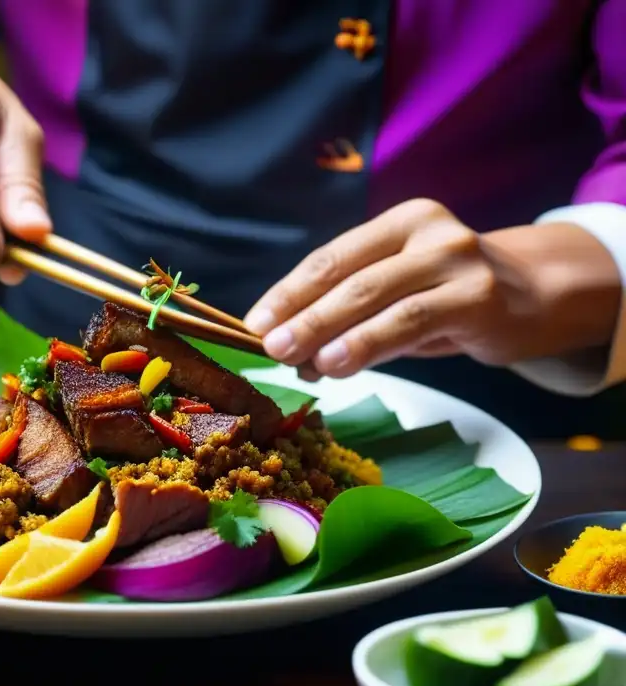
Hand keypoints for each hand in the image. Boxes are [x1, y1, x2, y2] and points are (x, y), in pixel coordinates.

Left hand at [244, 198, 621, 379]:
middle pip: (349, 276)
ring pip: (377, 297)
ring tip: (295, 359)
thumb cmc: (448, 298)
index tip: (254, 323)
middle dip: (302, 313)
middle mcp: (428, 230)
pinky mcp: (478, 296)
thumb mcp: (397, 295)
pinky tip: (340, 364)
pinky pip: (411, 321)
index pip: (330, 258)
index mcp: (399, 221)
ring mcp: (456, 259)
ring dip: (329, 331)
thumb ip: (350, 315)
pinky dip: (369, 344)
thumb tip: (291, 351)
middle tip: (268, 345)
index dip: (288, 291)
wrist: (532, 297)